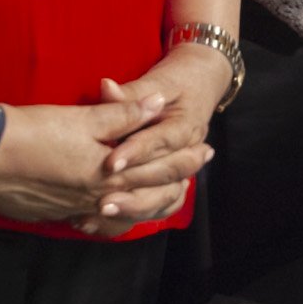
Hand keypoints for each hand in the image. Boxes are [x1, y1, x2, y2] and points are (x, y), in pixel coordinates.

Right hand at [0, 87, 184, 228]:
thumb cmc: (33, 132)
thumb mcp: (82, 118)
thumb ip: (124, 115)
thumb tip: (160, 105)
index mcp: (109, 173)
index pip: (160, 168)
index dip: (186, 159)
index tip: (206, 151)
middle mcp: (97, 198)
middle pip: (147, 195)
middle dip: (174, 183)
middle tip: (195, 176)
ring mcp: (75, 209)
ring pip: (123, 214)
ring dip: (145, 203)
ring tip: (161, 196)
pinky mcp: (53, 213)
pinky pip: (94, 223)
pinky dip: (111, 219)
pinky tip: (111, 214)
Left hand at [82, 42, 232, 232]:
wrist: (200, 85)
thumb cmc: (176, 82)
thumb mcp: (157, 80)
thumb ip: (131, 93)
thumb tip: (106, 88)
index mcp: (187, 126)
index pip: (161, 142)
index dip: (136, 153)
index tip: (110, 164)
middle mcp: (189, 152)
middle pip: (165, 178)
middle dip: (134, 191)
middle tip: (102, 201)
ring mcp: (183, 171)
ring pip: (165, 199)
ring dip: (134, 209)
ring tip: (101, 214)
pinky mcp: (172, 182)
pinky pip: (158, 207)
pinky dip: (134, 216)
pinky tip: (103, 223)